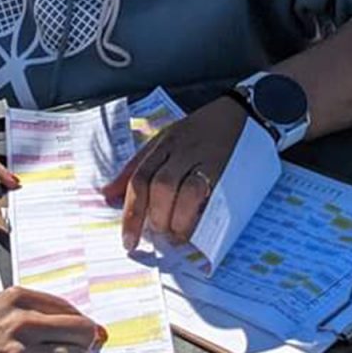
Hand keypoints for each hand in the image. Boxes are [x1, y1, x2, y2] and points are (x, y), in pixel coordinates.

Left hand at [102, 97, 246, 249]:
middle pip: (160, 185)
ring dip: (175, 218)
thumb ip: (138, 166)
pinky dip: (200, 214)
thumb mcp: (165, 140)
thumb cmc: (200, 130)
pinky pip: (211, 194)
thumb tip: (108, 195)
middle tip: (155, 235)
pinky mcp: (228, 170)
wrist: (243, 112)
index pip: (139, 178)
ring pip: (184, 190)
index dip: (131, 211)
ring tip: (174, 235)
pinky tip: (195, 228)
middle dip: (153, 216)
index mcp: (164, 144)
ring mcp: (206, 159)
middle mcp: (182, 150)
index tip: (127, 239)